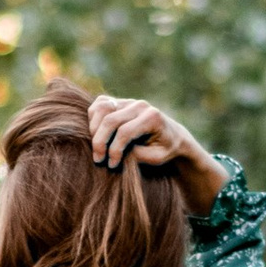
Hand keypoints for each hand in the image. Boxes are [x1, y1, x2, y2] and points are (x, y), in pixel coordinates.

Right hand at [88, 93, 223, 210]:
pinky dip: (93, 118)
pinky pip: (100, 104)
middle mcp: (140, 106)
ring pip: (101, 108)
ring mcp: (129, 101)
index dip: (114, 151)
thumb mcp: (156, 158)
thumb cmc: (164, 149)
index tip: (112, 165)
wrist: (172, 135)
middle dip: (100, 142)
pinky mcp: (120, 101)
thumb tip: (114, 152)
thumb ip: (137, 154)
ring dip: (93, 129)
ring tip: (97, 147)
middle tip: (98, 160)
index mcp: (152, 118)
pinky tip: (96, 134)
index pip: (124, 132)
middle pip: (110, 120)